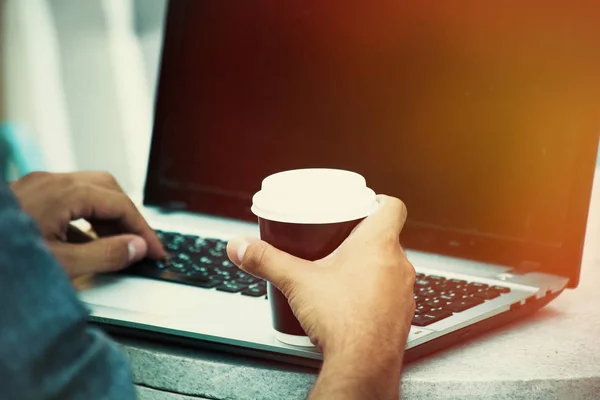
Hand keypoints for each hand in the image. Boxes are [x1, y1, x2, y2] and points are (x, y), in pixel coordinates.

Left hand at [10, 171, 164, 277]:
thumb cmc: (2, 261)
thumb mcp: (61, 265)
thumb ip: (106, 254)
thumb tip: (137, 247)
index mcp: (63, 193)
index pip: (120, 204)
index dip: (144, 229)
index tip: (156, 251)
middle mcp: (51, 182)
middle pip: (108, 188)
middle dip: (129, 215)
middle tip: (141, 243)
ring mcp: (38, 187)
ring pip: (89, 192)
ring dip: (108, 216)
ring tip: (118, 245)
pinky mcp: (29, 198)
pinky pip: (69, 201)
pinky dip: (86, 219)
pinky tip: (88, 243)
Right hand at [227, 195, 414, 398]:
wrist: (363, 366)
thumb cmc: (342, 320)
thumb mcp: (296, 281)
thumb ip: (266, 260)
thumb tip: (241, 246)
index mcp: (379, 244)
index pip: (392, 206)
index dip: (377, 200)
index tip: (359, 205)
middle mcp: (399, 264)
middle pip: (387, 237)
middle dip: (361, 237)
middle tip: (338, 241)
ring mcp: (404, 292)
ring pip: (389, 266)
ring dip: (369, 266)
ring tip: (341, 273)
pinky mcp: (401, 315)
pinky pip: (390, 293)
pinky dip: (374, 292)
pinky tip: (351, 303)